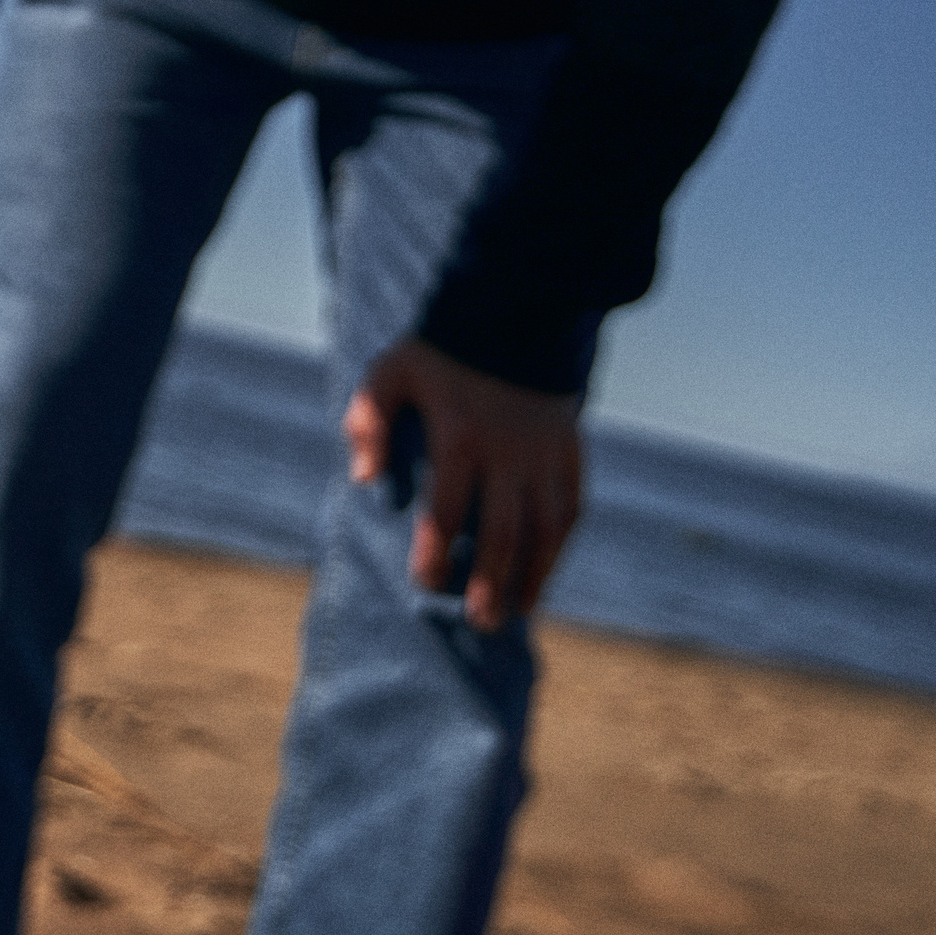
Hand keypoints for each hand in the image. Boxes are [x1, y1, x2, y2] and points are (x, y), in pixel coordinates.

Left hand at [344, 337, 584, 633]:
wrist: (513, 312)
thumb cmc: (439, 350)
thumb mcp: (389, 372)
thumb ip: (368, 421)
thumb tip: (363, 479)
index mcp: (460, 437)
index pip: (446, 510)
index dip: (435, 551)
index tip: (426, 583)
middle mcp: (508, 453)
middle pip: (503, 531)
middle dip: (491, 581)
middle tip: (481, 622)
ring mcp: (544, 454)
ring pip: (546, 527)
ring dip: (535, 574)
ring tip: (519, 611)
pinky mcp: (570, 450)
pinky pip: (572, 505)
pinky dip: (562, 543)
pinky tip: (548, 569)